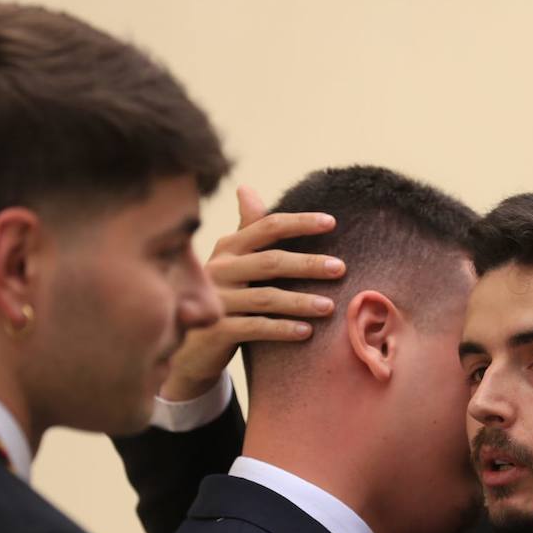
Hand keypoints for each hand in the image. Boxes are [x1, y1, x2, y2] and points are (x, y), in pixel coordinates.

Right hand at [160, 186, 346, 400]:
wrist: (190, 345)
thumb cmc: (221, 296)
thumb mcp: (230, 261)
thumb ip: (245, 230)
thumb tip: (245, 187)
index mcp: (228, 247)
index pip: (267, 227)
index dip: (299, 223)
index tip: (332, 222)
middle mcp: (219, 269)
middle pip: (270, 262)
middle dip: (308, 264)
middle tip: (341, 268)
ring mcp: (216, 300)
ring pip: (265, 297)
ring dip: (300, 301)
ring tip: (330, 306)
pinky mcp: (215, 331)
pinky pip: (254, 327)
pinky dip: (282, 329)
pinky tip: (307, 332)